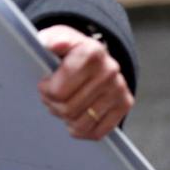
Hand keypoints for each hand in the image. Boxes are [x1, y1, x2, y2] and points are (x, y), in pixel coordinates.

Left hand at [36, 24, 133, 139]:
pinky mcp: (124, 104)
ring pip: (79, 123)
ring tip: (64, 103)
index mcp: (91, 52)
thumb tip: (52, 43)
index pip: (58, 91)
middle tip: (52, 95)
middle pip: (67, 109)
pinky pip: (96, 132)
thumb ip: (52, 39)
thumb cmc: (72, 50)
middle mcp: (109, 71)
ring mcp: (118, 89)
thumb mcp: (59, 37)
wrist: (96, 55)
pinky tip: (78, 114)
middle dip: (53, 104)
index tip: (45, 83)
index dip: (45, 90)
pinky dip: (82, 129)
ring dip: (66, 118)